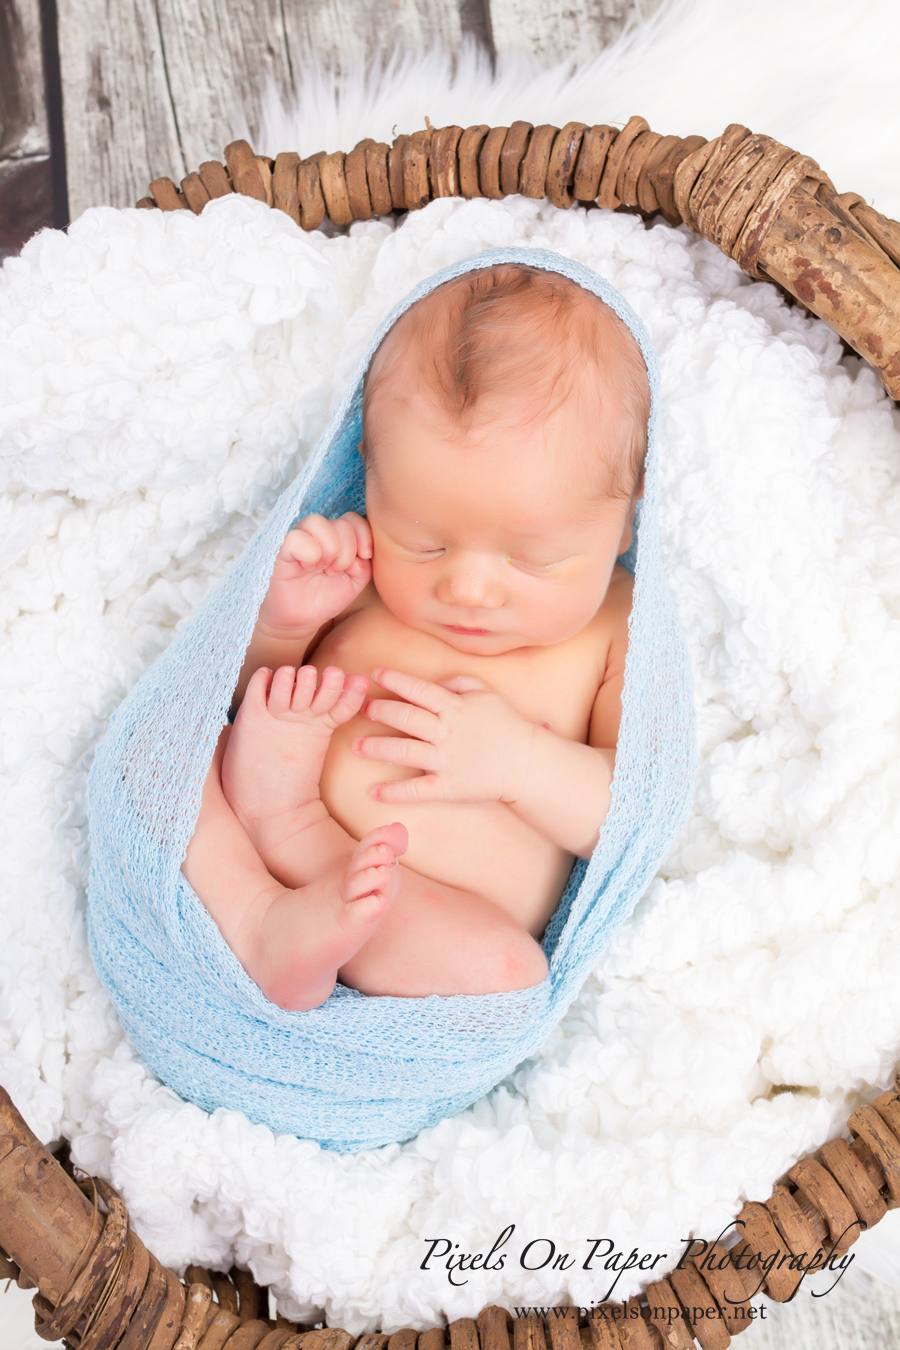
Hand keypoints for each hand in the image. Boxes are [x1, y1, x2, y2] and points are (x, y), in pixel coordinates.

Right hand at [257, 513, 371, 636]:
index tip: (365, 556)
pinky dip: (309, 553)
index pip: (354, 519)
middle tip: (337, 571)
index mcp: (337, 536)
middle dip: (347, 551)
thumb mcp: (356, 580)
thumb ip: (366, 562)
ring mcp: (299, 539)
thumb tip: (362, 552)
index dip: (364, 534)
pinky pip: (295, 538)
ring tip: (325, 569)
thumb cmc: (327, 597)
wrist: (302, 620)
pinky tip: (307, 567)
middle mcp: (318, 534)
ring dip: (329, 548)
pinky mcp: (281, 550)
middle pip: (341, 523)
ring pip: (317, 522)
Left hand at [351, 668, 534, 804]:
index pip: (419, 689)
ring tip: (355, 746)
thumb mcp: (488, 694)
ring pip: (404, 751)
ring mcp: (446, 760)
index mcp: (456, 707)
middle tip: (359, 709)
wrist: (528, 763)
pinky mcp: (448, 787)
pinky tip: (374, 792)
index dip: (396, 680)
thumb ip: (460, 682)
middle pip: (405, 717)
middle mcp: (447, 732)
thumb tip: (436, 680)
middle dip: (379, 710)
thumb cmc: (507, 726)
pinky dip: (394, 792)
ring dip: (376, 748)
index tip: (375, 673)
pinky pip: (417, 790)